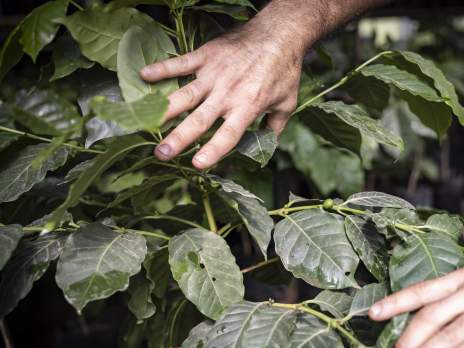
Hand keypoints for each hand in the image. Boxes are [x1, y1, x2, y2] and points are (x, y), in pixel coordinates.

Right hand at [141, 29, 301, 168]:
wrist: (279, 33)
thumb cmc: (285, 70)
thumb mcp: (287, 104)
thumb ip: (275, 128)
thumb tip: (267, 147)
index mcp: (248, 107)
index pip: (228, 134)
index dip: (213, 150)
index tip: (197, 164)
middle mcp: (228, 93)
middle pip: (199, 120)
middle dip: (179, 138)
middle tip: (161, 154)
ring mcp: (214, 74)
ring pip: (185, 95)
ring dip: (165, 110)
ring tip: (145, 123)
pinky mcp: (207, 56)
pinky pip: (180, 63)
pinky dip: (162, 68)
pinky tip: (143, 75)